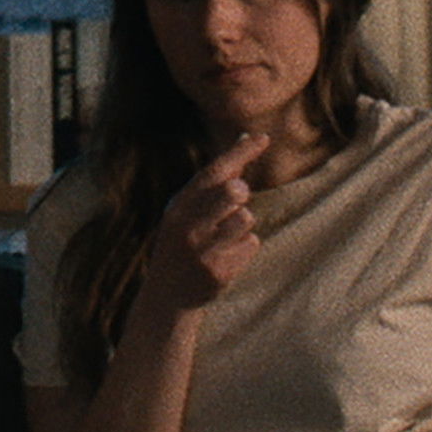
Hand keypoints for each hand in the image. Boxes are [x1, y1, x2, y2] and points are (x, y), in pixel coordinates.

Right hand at [140, 133, 269, 314]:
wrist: (167, 295)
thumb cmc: (184, 241)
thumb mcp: (187, 210)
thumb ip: (215, 181)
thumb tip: (245, 138)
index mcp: (179, 206)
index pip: (214, 172)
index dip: (240, 152)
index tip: (263, 137)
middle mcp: (188, 226)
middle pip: (230, 193)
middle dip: (240, 190)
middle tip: (240, 193)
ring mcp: (203, 251)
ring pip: (245, 219)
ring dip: (243, 222)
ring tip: (227, 233)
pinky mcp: (219, 273)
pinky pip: (250, 245)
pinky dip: (244, 247)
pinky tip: (226, 257)